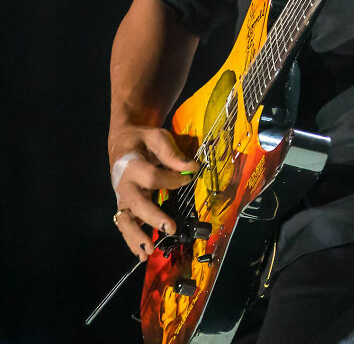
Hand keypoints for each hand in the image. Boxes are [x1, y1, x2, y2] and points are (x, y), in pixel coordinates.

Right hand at [109, 124, 198, 260]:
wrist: (123, 141)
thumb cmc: (142, 140)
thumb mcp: (157, 137)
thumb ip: (172, 153)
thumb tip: (191, 169)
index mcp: (130, 164)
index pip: (152, 177)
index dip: (172, 179)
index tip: (187, 178)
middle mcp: (123, 184)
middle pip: (137, 203)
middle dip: (153, 217)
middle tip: (170, 228)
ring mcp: (122, 197)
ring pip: (125, 220)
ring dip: (136, 236)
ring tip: (148, 251)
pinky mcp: (124, 205)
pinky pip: (125, 224)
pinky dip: (131, 240)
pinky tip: (141, 254)